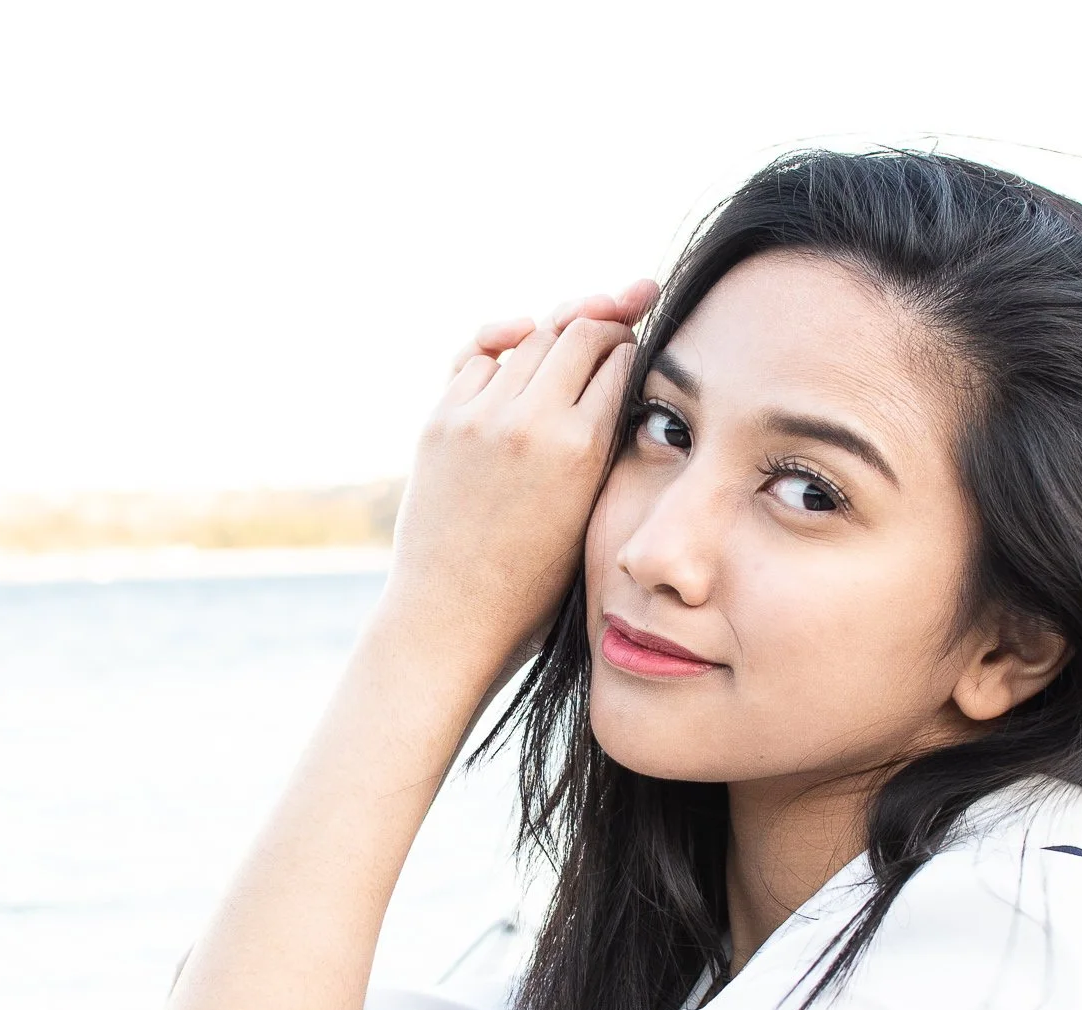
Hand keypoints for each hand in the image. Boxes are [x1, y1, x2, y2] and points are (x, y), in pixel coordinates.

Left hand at [382, 280, 659, 682]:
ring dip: (556, 329)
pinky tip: (520, 344)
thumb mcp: (594, 514)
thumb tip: (621, 379)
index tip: (642, 351)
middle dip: (605, 321)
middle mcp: (529, 421)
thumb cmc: (535, 583)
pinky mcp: (440, 420)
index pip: (623, 358)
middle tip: (621, 318)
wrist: (453, 619)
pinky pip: (478, 354)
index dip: (637, 348)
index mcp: (582, 449)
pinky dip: (504, 344)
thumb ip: (608, 447)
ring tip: (574, 332)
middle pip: (578, 329)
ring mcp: (478, 416)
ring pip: (530, 335)